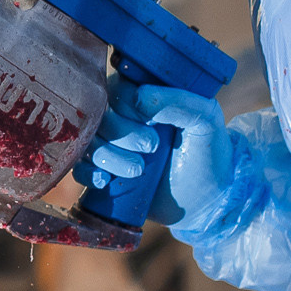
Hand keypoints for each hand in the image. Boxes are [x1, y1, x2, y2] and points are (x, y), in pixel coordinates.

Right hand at [74, 82, 233, 226]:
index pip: (116, 88)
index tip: (148, 119)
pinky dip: (88, 173)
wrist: (210, 202)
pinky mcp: (106, 172)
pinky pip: (80, 168)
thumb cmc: (210, 154)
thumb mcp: (205, 120)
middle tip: (151, 147)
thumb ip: (180, 101)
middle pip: (98, 116)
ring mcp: (113, 146)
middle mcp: (124, 119)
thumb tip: (138, 97)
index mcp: (145, 99)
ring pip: (89, 142)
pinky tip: (106, 181)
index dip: (126, 105)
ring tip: (138, 170)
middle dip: (121, 134)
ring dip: (109, 156)